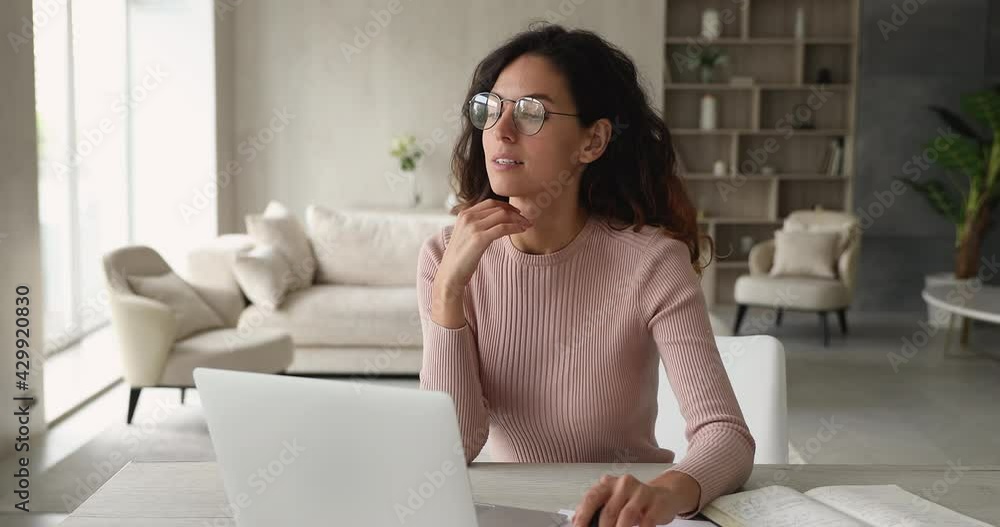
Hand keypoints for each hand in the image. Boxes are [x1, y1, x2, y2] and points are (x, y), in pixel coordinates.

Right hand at [436, 199, 531, 289]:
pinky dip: (515, 228)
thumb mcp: (466, 235)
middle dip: (515, 213)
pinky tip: (521, 231)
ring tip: (527, 226)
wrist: (450, 274)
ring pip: (502, 216)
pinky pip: (503, 228)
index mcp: (464, 214)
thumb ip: (477, 224)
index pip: (490, 203)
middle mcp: (468, 217)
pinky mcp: (479, 238)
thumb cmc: (461, 258)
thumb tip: (497, 221)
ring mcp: (473, 227)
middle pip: (498, 208)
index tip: (517, 213)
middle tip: (526, 220)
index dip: (506, 206)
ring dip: (518, 220)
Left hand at [573, 474, 689, 526]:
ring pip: (626, 515)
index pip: (591, 498)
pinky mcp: (656, 503)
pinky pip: (647, 521)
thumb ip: (595, 509)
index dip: (583, 515)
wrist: (664, 495)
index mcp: (608, 483)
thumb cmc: (633, 500)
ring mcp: (641, 492)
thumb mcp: (613, 500)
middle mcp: (623, 484)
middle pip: (608, 510)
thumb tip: (576, 521)